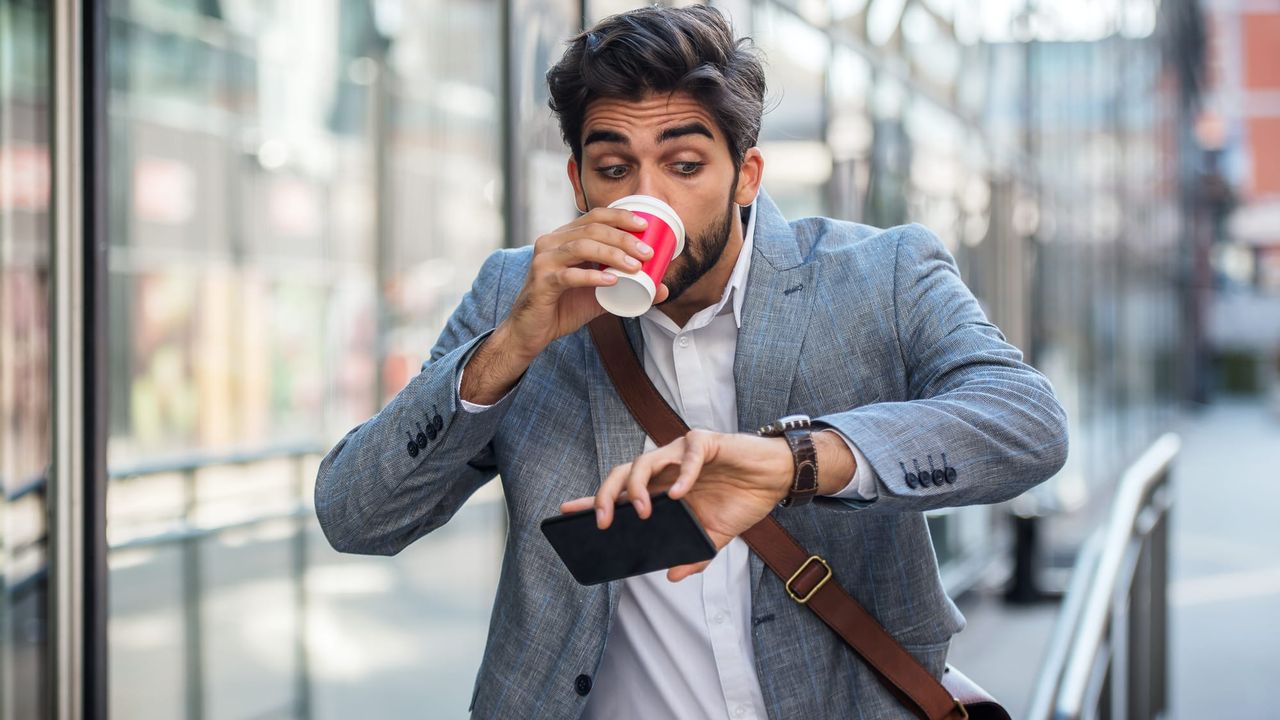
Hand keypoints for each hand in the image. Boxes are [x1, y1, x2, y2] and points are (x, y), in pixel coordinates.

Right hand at [501, 208, 669, 361]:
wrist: (532, 331)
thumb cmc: (564, 307)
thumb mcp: (600, 295)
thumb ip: (627, 288)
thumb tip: (663, 288)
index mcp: (564, 237)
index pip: (594, 216)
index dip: (620, 217)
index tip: (645, 227)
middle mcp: (552, 242)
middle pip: (592, 228)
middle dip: (623, 238)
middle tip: (647, 253)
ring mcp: (544, 260)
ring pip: (582, 247)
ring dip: (612, 255)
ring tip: (635, 267)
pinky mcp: (541, 281)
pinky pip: (569, 275)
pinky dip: (593, 276)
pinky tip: (611, 281)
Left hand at [559, 430, 793, 581]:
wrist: (775, 479)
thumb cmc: (741, 500)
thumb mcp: (714, 536)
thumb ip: (693, 554)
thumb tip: (673, 576)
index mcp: (662, 489)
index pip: (620, 493)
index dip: (593, 500)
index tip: (566, 512)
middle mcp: (665, 468)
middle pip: (622, 473)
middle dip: (605, 495)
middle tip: (601, 521)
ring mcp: (682, 453)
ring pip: (645, 460)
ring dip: (638, 486)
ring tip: (642, 511)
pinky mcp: (706, 443)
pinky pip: (689, 455)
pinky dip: (683, 474)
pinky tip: (679, 494)